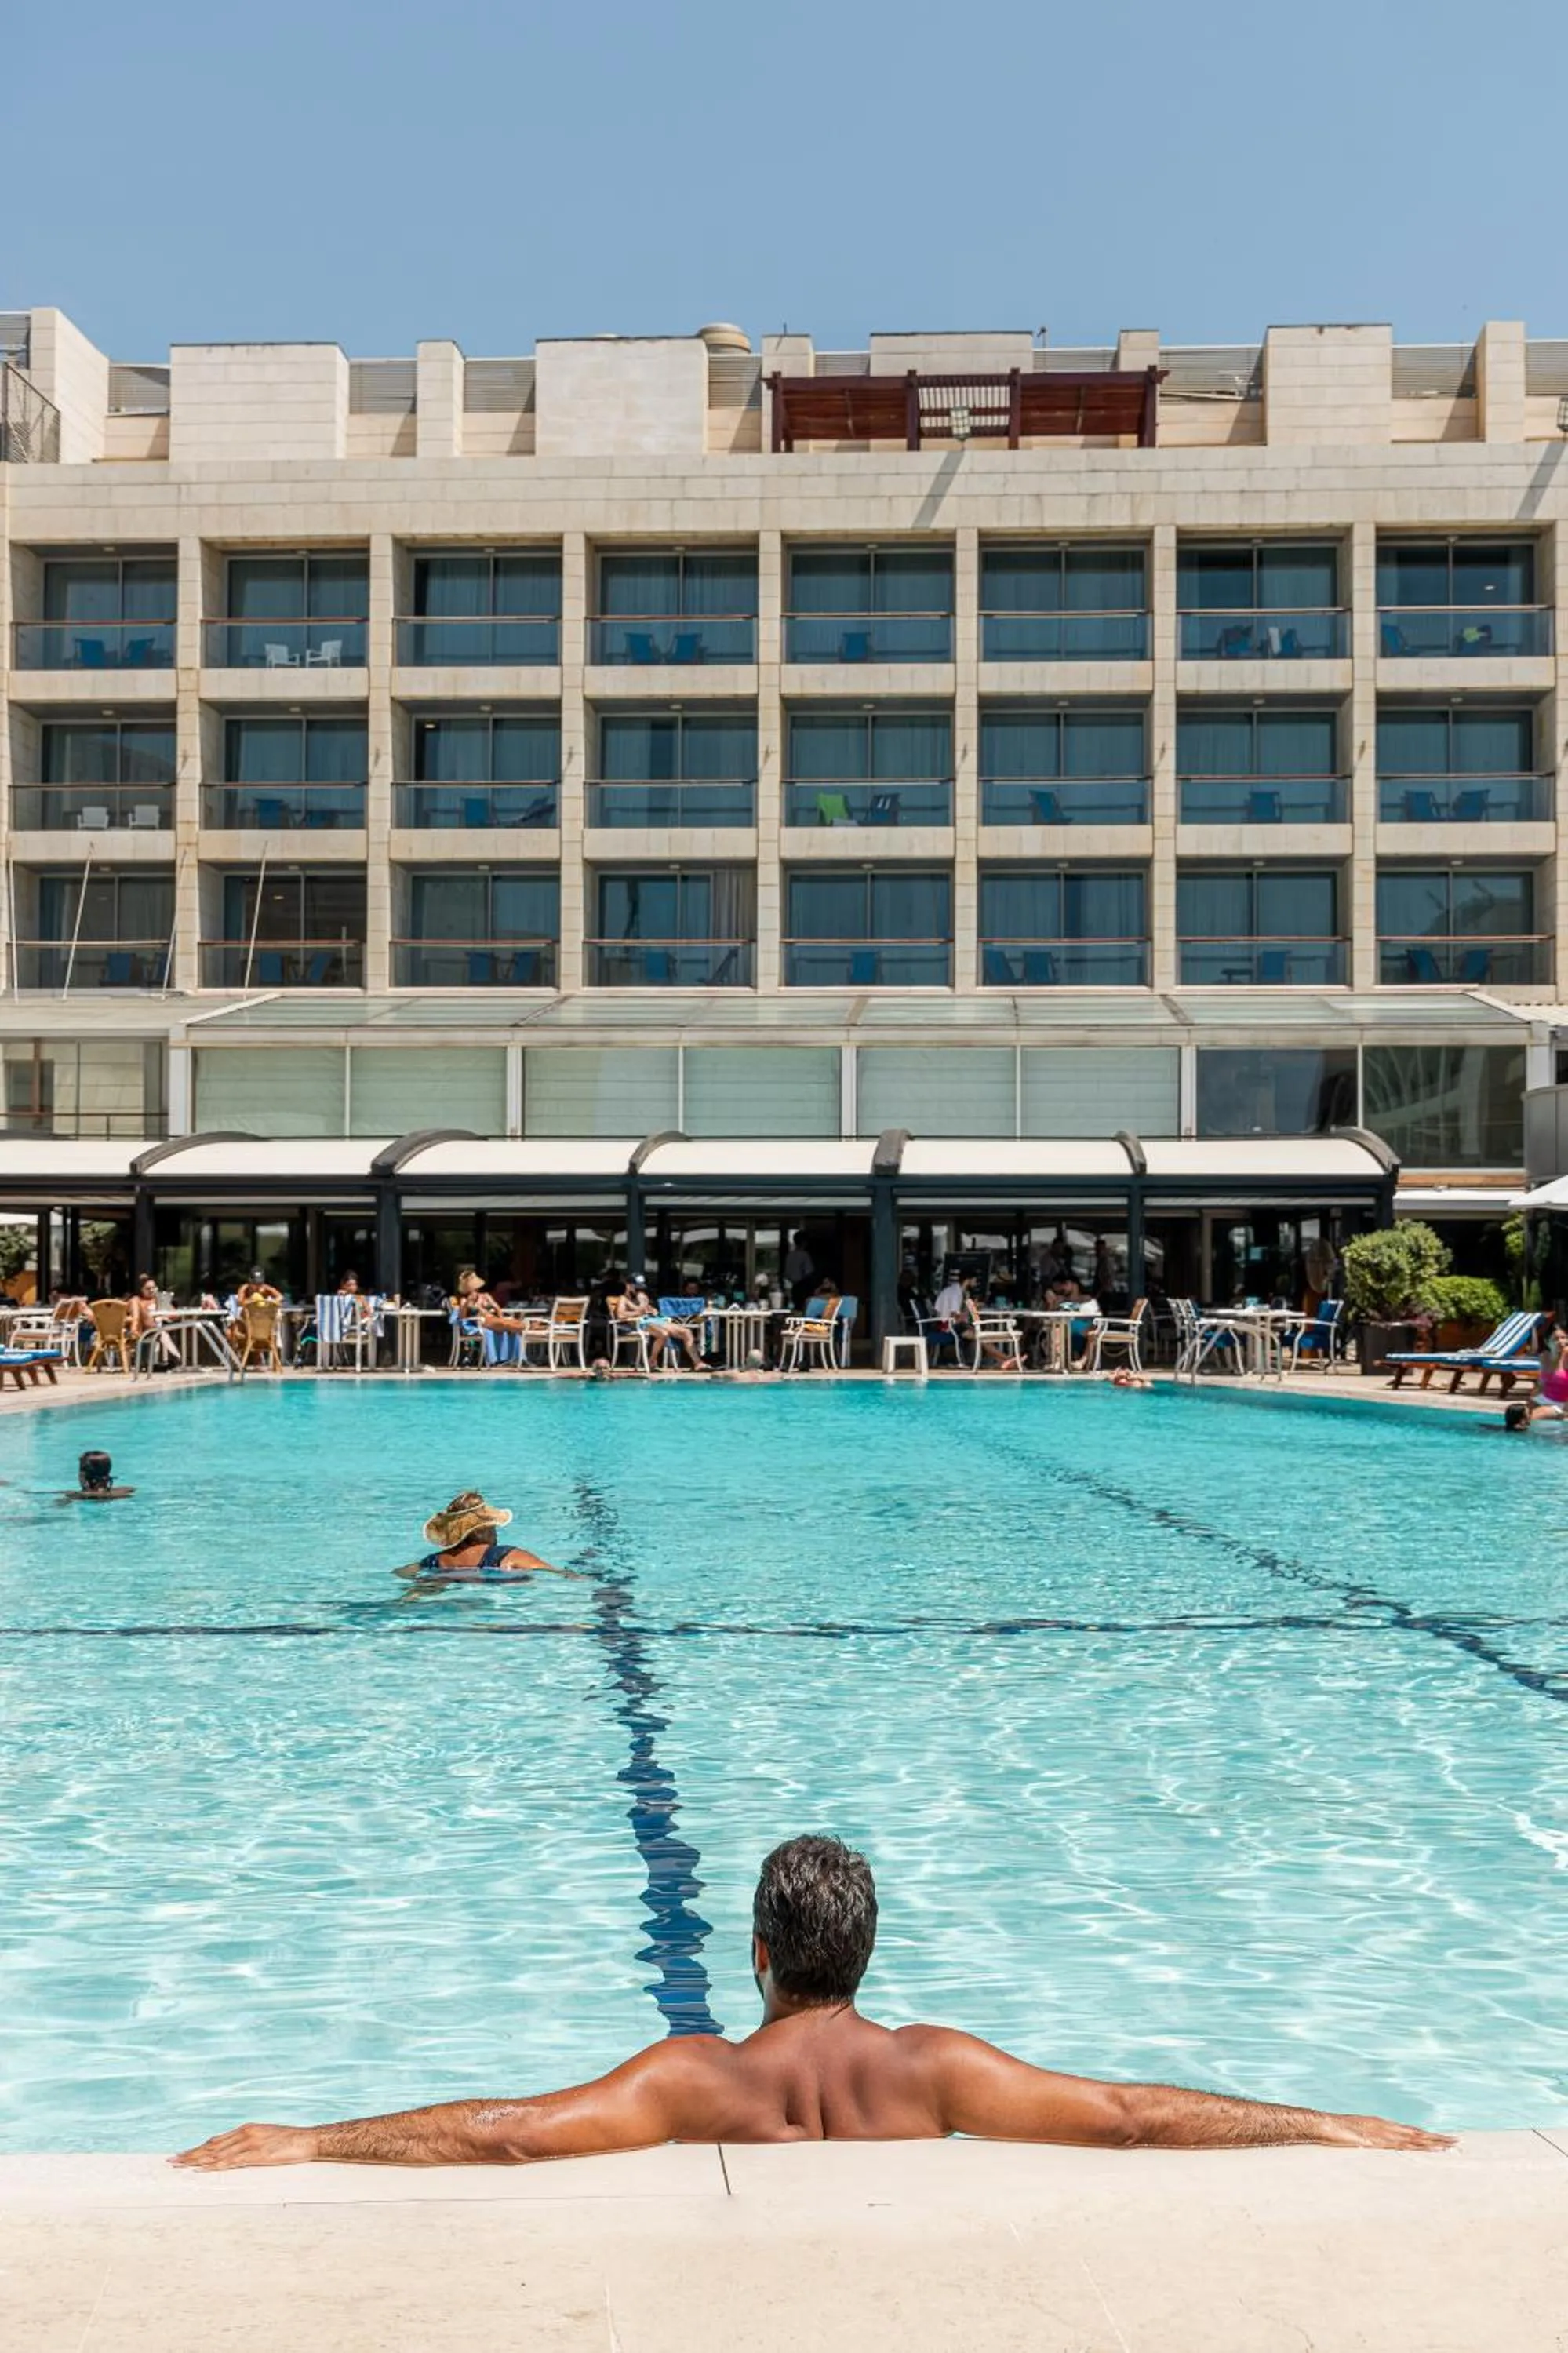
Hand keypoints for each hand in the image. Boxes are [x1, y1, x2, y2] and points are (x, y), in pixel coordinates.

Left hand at [171, 2122, 319, 2169]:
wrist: (308, 2140)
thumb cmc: (288, 2141)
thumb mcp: (264, 2139)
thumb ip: (247, 2144)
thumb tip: (231, 2154)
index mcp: (246, 2129)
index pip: (215, 2141)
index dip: (197, 2148)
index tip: (181, 2155)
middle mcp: (245, 2134)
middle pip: (212, 2146)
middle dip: (191, 2154)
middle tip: (172, 2161)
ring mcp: (251, 2143)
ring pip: (219, 2153)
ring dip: (198, 2160)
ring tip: (182, 2167)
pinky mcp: (258, 2154)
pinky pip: (234, 2161)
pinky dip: (217, 2165)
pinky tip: (206, 2169)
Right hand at [1325, 2113, 1453, 2151]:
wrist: (1324, 2125)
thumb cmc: (1335, 2133)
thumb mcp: (1354, 2141)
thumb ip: (1365, 2145)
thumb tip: (1370, 2152)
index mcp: (1381, 2126)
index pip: (1409, 2132)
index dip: (1426, 2136)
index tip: (1442, 2139)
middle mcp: (1386, 2127)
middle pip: (1417, 2133)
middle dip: (1437, 2138)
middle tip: (1457, 2141)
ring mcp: (1384, 2132)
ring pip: (1415, 2138)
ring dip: (1434, 2142)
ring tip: (1451, 2144)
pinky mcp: (1380, 2140)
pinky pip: (1404, 2144)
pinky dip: (1420, 2146)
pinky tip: (1431, 2149)